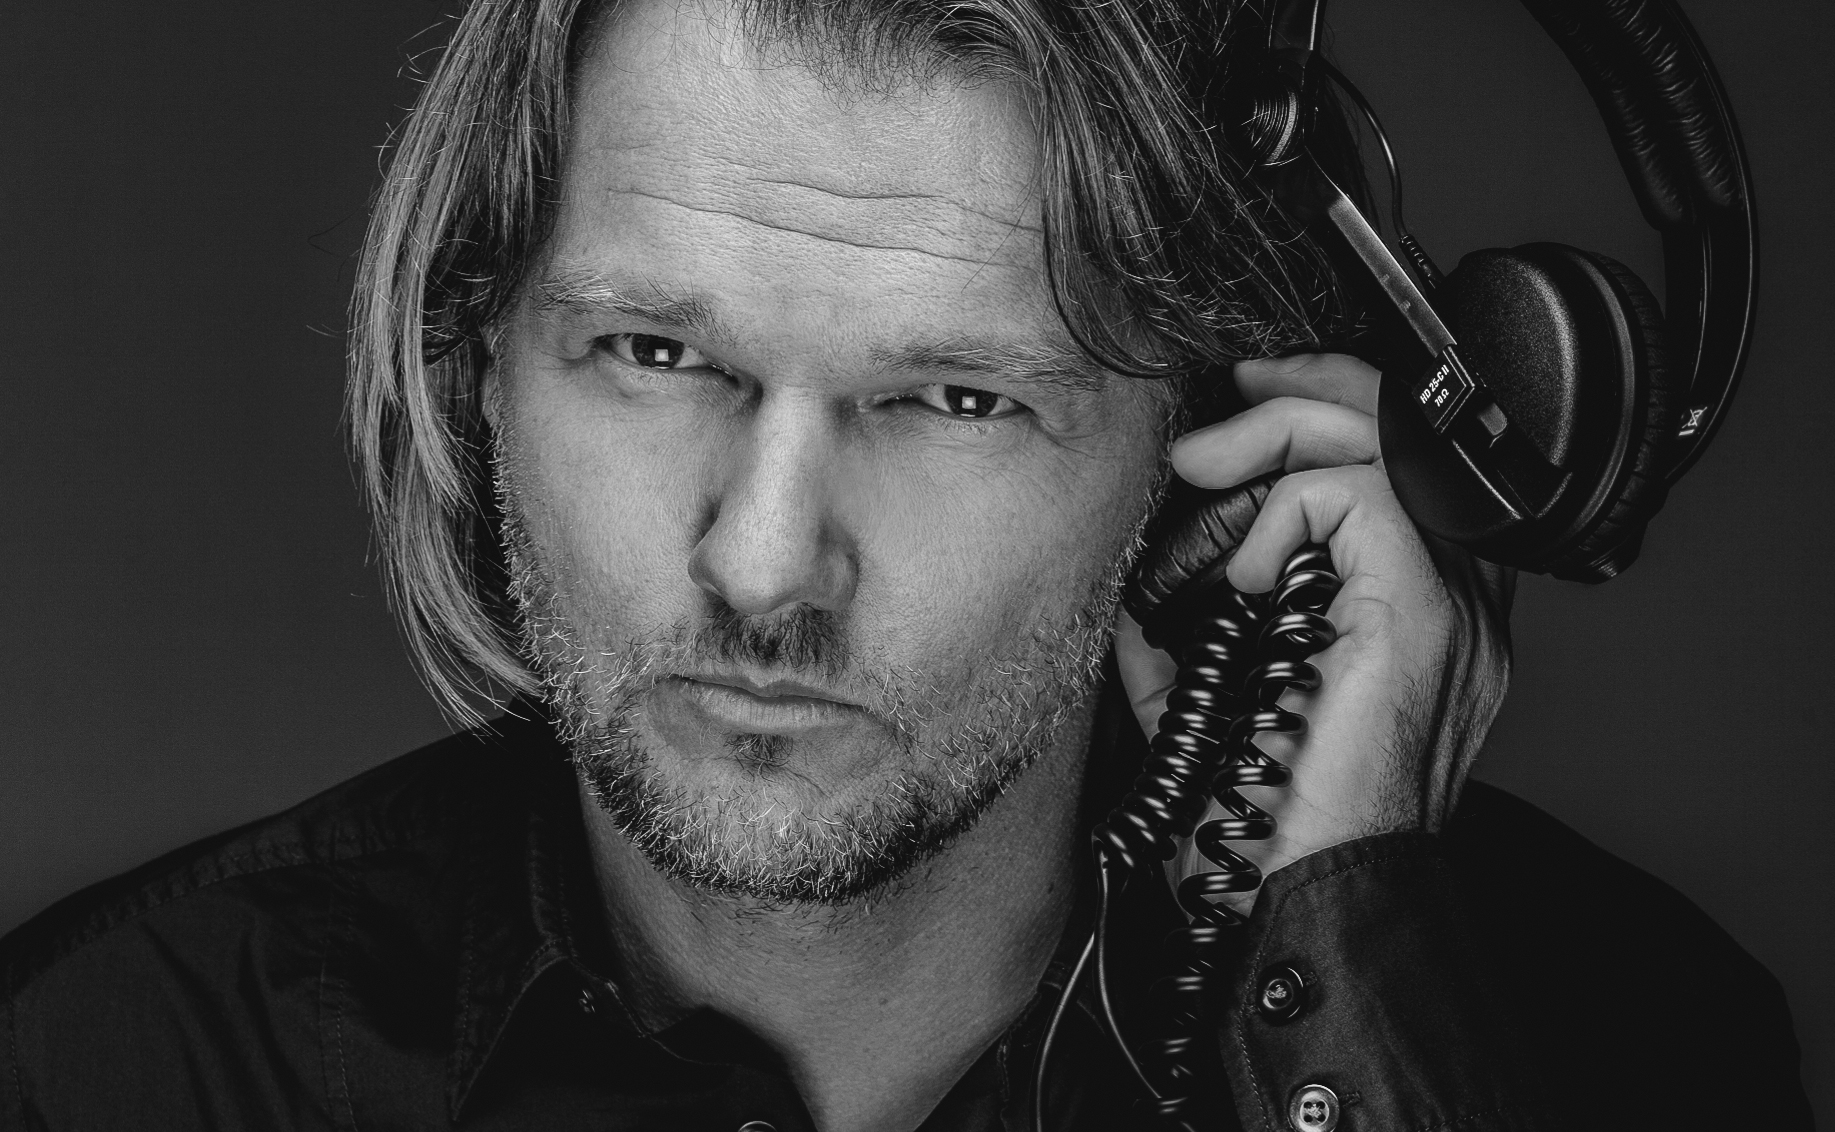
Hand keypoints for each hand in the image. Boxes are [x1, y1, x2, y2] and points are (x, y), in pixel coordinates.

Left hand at [1114, 353, 1515, 902]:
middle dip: (1296, 394)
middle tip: (1210, 426)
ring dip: (1273, 436)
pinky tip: (1242, 576)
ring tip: (1201, 475)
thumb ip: (1193, 629)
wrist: (1308, 891)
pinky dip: (1284, 513)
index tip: (1237, 406)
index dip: (1322, 407)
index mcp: (1421, 603)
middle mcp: (1457, 593)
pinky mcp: (1424, 616)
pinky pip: (1363, 500)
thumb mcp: (1216, 691)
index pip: (1400, 457)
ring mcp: (1455, 602)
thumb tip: (1140, 577)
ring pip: (1383, 442)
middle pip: (1401, 427)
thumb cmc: (1272, 813)